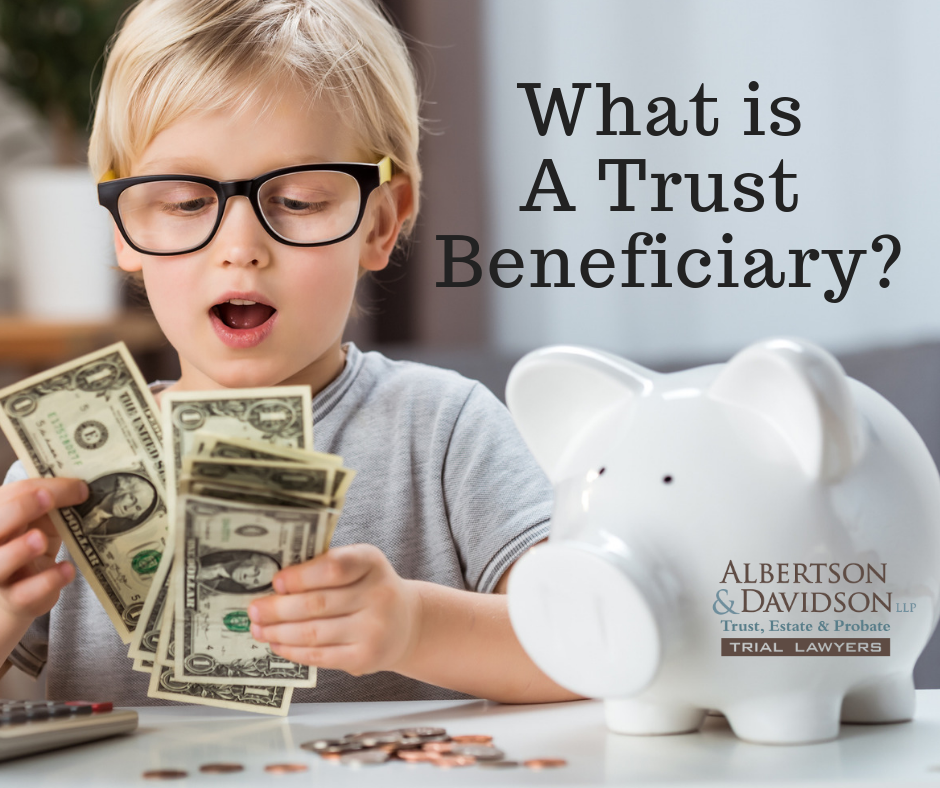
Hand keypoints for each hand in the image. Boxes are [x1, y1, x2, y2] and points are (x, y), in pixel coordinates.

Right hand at [0, 478, 87, 623]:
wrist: (17, 596)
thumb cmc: (28, 548)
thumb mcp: (38, 523)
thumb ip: (51, 508)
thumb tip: (82, 489)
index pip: (12, 494)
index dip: (42, 486)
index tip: (77, 486)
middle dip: (20, 508)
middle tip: (47, 498)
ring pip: (0, 562)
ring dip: (20, 549)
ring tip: (40, 539)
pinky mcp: (14, 601)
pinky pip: (25, 593)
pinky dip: (47, 581)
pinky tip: (67, 570)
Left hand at [247, 544, 420, 676]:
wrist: (406, 622)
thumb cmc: (370, 588)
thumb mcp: (358, 566)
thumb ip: (324, 568)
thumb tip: (275, 586)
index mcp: (371, 562)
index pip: (335, 567)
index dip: (301, 576)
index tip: (276, 582)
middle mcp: (378, 595)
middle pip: (317, 604)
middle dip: (278, 609)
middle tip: (254, 610)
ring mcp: (374, 629)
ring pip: (313, 633)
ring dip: (278, 632)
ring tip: (259, 629)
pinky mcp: (365, 657)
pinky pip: (320, 656)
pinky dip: (293, 651)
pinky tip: (278, 644)